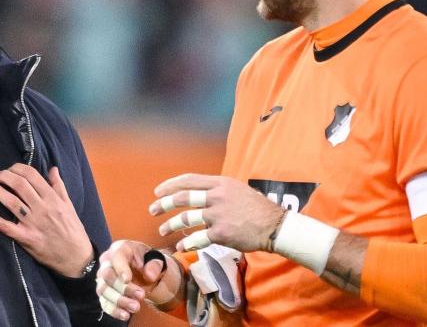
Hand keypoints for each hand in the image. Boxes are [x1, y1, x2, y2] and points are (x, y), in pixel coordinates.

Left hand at [0, 164, 92, 276]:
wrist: (76, 256)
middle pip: (19, 185)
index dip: (17, 168)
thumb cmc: (72, 229)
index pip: (32, 175)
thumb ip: (59, 186)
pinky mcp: (26, 238)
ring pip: (11, 202)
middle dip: (4, 177)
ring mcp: (33, 223)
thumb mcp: (69, 204)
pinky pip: (6, 226)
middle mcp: (42, 207)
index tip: (10, 169)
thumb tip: (52, 169)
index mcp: (53, 197)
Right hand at [96, 240, 179, 321]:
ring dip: (119, 301)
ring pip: (103, 290)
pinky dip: (114, 310)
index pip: (116, 257)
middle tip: (141, 295)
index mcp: (120, 249)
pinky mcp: (104, 293)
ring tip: (136, 307)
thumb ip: (155, 264)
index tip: (127, 279)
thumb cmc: (147, 261)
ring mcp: (103, 278)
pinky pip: (104, 302)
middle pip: (107, 275)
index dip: (120, 268)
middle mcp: (107, 262)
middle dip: (123, 288)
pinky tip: (125, 315)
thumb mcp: (155, 258)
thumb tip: (149, 275)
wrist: (144, 270)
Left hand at [150, 173, 284, 252]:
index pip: (188, 180)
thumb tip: (198, 193)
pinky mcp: (221, 234)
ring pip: (186, 219)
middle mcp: (217, 197)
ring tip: (163, 230)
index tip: (158, 192)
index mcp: (220, 183)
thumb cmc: (256, 207)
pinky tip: (180, 246)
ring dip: (170, 225)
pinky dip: (186, 243)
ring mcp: (218, 215)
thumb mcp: (236, 189)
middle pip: (182, 198)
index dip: (170, 185)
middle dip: (163, 204)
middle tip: (153, 210)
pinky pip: (197, 239)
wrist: (274, 225)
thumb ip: (217, 190)